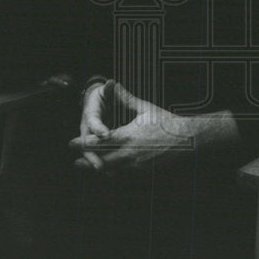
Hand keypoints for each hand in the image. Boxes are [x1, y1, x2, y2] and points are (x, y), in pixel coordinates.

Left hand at [70, 81, 190, 172]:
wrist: (187, 139)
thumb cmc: (166, 121)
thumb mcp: (145, 108)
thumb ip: (125, 99)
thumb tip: (114, 84)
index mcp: (128, 136)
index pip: (100, 142)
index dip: (84, 143)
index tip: (72, 142)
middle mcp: (130, 153)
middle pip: (101, 160)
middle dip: (86, 161)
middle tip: (74, 161)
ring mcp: (137, 165)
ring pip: (112, 170)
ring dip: (98, 168)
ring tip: (86, 167)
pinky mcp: (144, 172)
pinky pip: (124, 174)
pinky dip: (114, 172)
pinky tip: (108, 171)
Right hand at [71, 78, 115, 171]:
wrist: (95, 101)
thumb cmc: (103, 96)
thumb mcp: (106, 92)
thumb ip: (109, 90)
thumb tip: (111, 83)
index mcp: (90, 114)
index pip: (93, 122)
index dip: (99, 129)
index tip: (106, 134)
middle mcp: (87, 128)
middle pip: (88, 144)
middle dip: (93, 155)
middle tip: (100, 166)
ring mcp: (90, 138)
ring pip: (91, 153)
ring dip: (97, 163)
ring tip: (105, 172)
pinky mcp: (96, 145)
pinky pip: (99, 155)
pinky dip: (105, 164)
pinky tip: (113, 173)